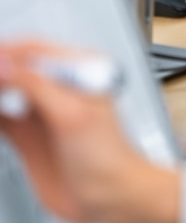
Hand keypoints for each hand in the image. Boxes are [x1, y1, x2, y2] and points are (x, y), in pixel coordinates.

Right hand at [0, 42, 179, 222]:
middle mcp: (59, 88)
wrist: (111, 197)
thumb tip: (5, 63)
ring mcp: (42, 113)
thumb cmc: (108, 155)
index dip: (5, 53)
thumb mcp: (72, 113)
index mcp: (78, 72)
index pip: (31, 51)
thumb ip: (37, 86)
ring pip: (4, 92)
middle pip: (13, 69)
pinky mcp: (28, 137)